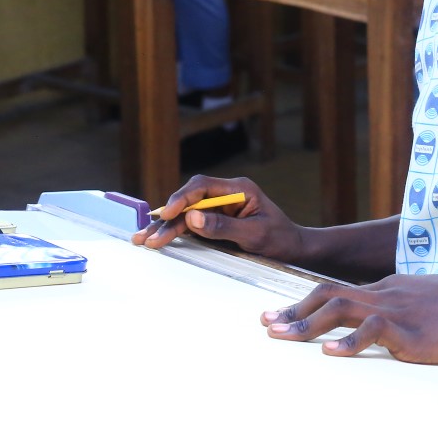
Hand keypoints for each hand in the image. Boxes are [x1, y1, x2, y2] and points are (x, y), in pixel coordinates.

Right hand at [131, 175, 306, 261]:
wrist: (294, 250)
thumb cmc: (281, 240)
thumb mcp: (255, 235)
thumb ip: (224, 226)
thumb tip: (193, 217)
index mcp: (239, 189)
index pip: (202, 187)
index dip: (181, 198)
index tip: (168, 214)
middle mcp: (226, 195)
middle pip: (189, 200)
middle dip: (167, 218)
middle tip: (147, 237)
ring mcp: (220, 208)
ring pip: (186, 213)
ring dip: (166, 227)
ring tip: (143, 240)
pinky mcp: (216, 221)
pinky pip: (191, 224)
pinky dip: (175, 232)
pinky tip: (157, 238)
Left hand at [262, 271, 437, 363]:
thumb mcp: (427, 306)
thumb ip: (404, 314)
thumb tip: (387, 333)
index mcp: (388, 288)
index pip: (337, 291)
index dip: (305, 304)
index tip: (281, 315)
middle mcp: (385, 294)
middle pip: (328, 294)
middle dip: (294, 310)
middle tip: (266, 324)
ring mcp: (397, 309)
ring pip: (341, 307)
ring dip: (307, 323)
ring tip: (281, 337)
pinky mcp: (412, 330)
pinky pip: (374, 331)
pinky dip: (349, 342)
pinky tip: (330, 353)